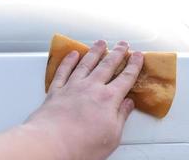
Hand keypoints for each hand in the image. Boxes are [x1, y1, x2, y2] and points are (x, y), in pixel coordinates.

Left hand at [25, 40, 143, 159]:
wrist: (51, 144)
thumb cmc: (81, 144)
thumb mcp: (112, 136)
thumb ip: (121, 116)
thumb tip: (128, 104)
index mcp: (108, 99)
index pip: (125, 77)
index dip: (133, 65)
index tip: (137, 56)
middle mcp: (91, 88)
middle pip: (107, 65)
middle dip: (117, 53)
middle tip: (123, 44)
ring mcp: (73, 86)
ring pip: (86, 63)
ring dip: (95, 52)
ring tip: (101, 43)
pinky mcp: (57, 90)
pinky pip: (64, 70)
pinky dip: (68, 61)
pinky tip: (73, 54)